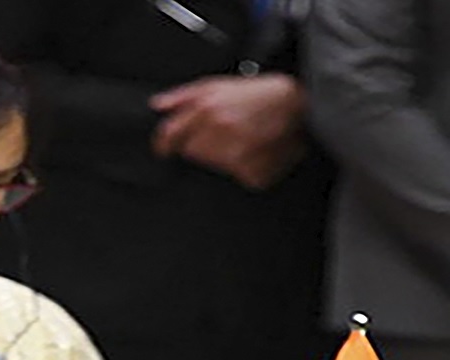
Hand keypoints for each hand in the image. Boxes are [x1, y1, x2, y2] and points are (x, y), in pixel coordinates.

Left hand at [150, 73, 307, 189]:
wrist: (299, 105)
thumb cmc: (258, 93)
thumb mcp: (218, 85)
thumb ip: (183, 96)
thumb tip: (157, 105)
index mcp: (208, 108)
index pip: (170, 135)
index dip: (164, 144)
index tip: (163, 150)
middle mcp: (220, 130)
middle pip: (191, 152)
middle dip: (203, 144)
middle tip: (226, 132)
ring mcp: (236, 152)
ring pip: (213, 164)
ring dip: (223, 156)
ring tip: (242, 139)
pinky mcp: (251, 170)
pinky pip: (236, 176)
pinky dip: (243, 169)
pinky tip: (254, 152)